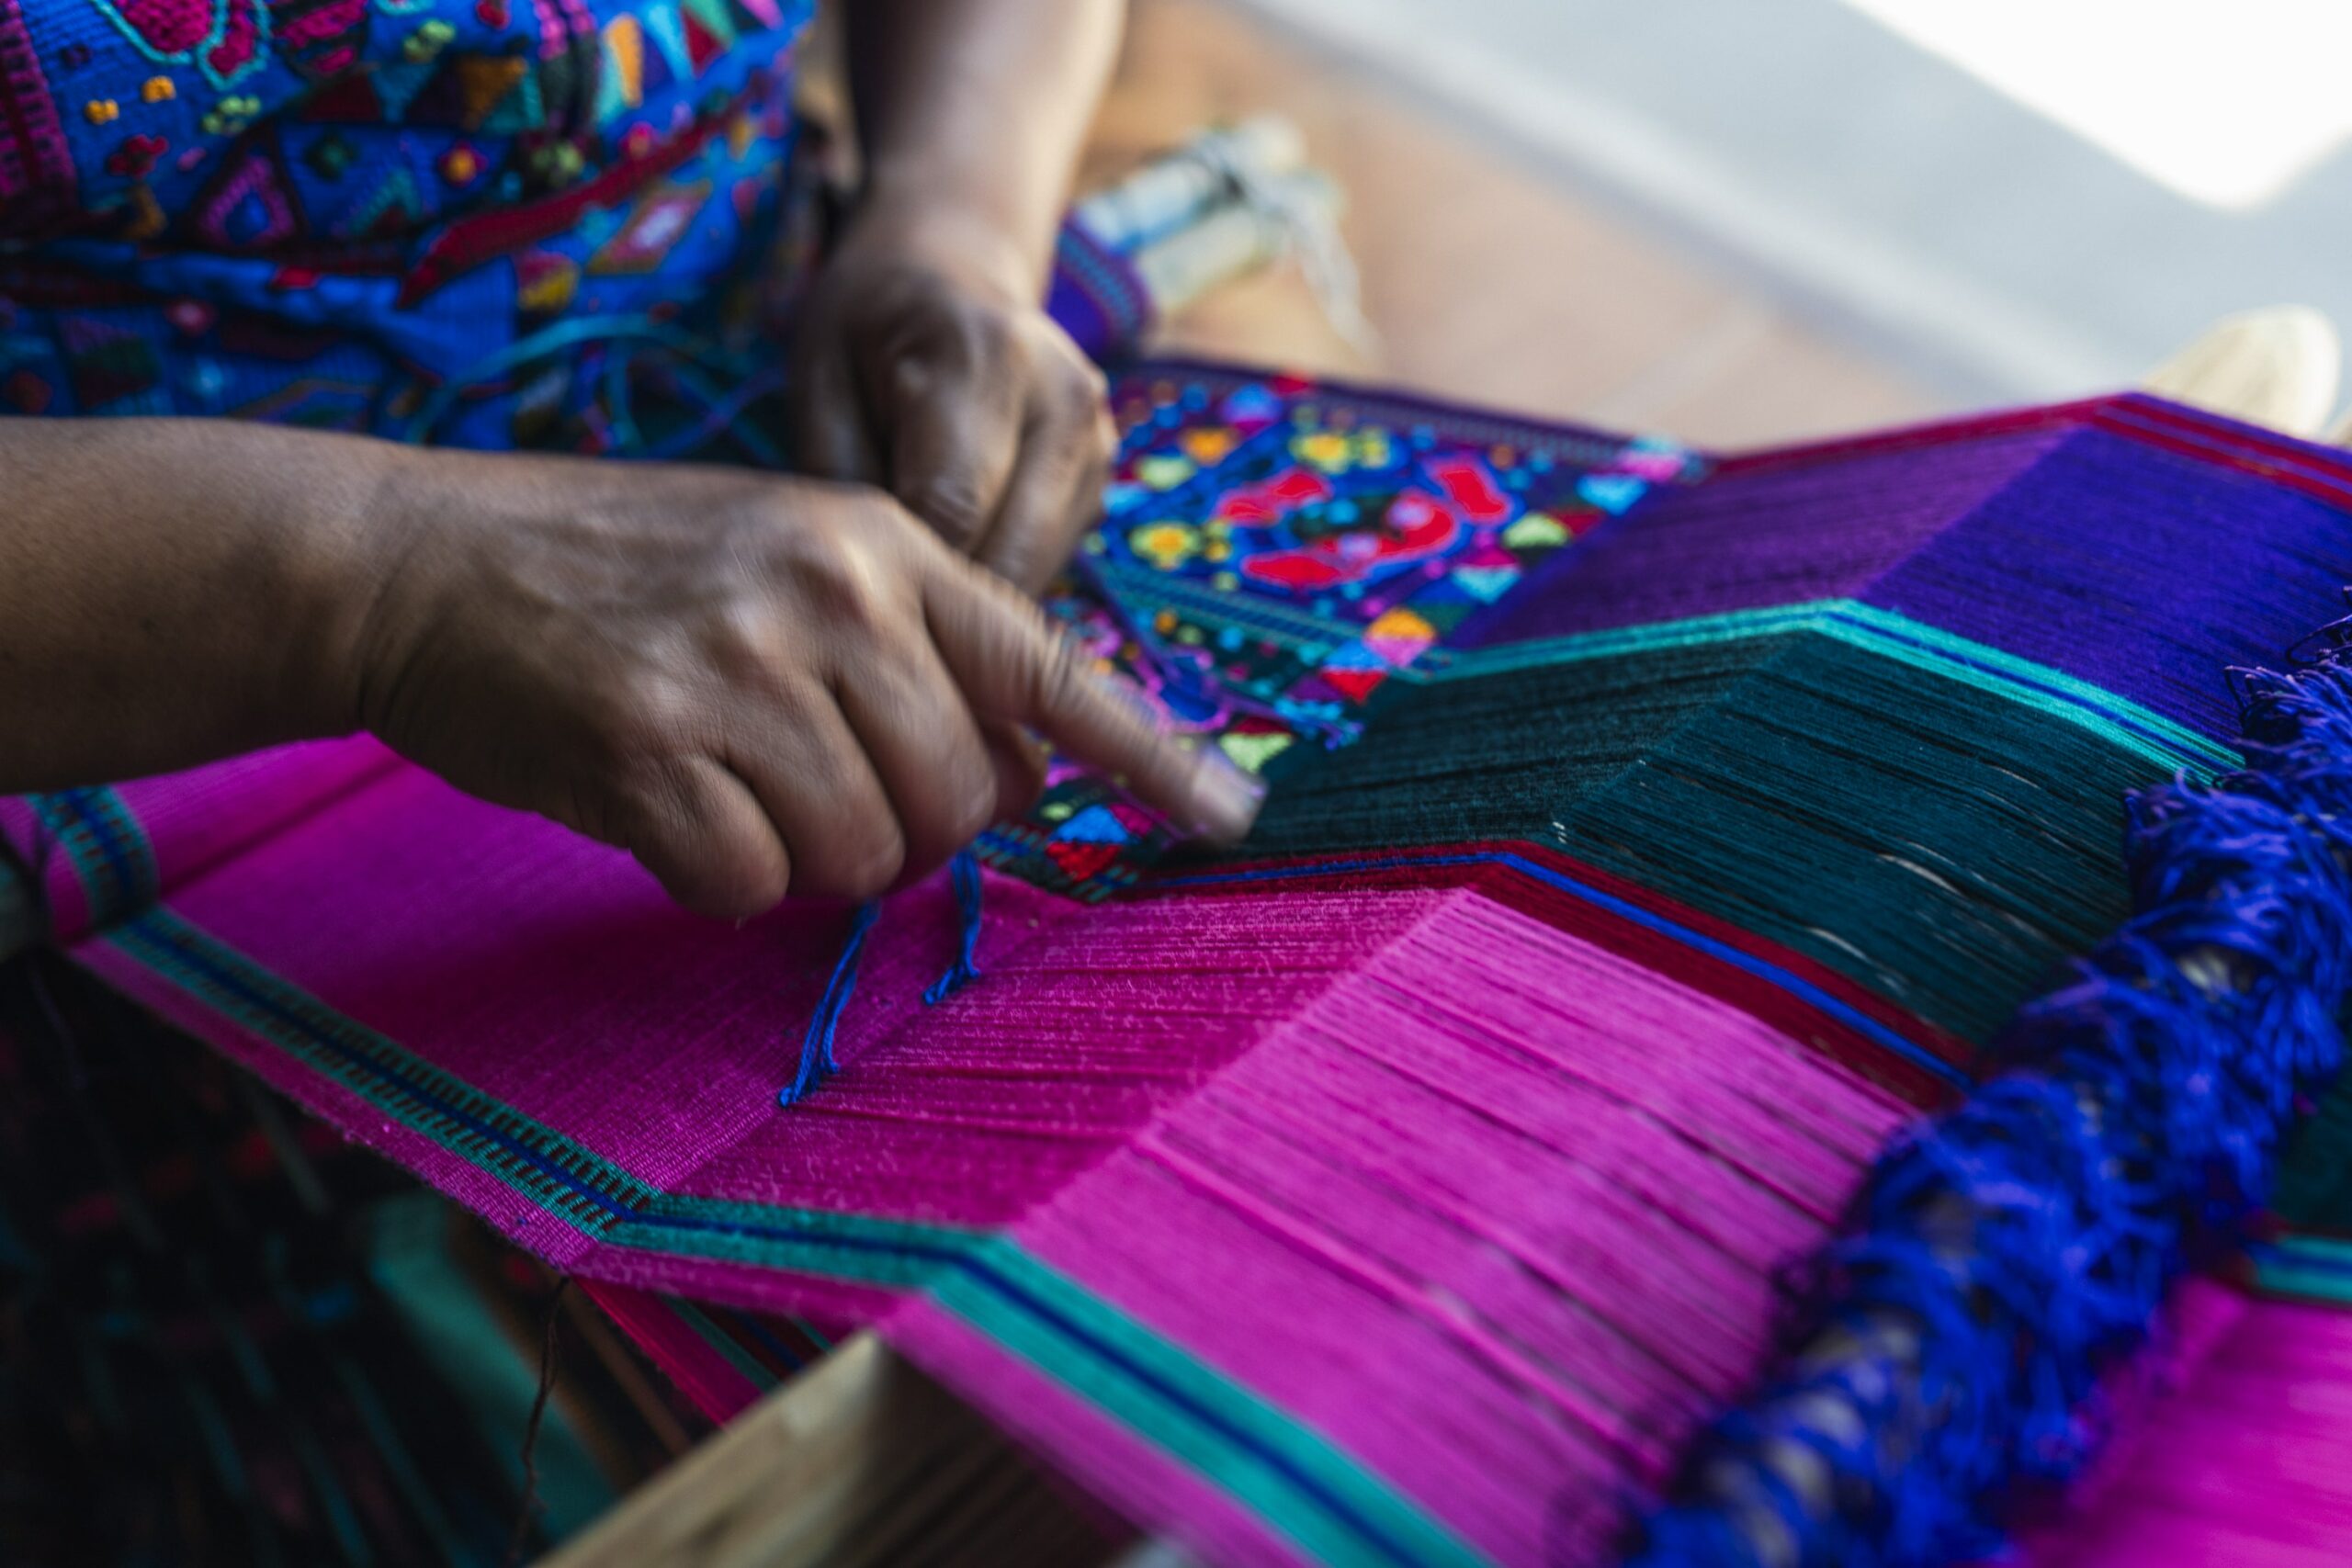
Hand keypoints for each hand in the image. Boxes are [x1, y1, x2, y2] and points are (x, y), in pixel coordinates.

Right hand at [343, 452, 1257, 917]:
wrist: (423, 561)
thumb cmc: (620, 574)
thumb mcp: (789, 554)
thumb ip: (911, 649)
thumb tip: (1022, 779)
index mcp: (882, 544)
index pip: (1050, 667)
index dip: (1150, 756)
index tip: (1239, 819)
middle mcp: (830, 596)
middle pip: (958, 802)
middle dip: (903, 831)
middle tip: (813, 791)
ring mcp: (741, 669)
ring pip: (860, 855)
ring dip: (801, 856)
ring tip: (724, 783)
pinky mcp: (652, 749)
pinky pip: (749, 886)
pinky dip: (712, 879)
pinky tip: (660, 812)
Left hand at [787, 201, 1115, 593]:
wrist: (953, 277)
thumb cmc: (867, 329)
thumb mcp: (819, 379)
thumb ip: (837, 478)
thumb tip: (864, 583)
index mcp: (983, 358)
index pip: (951, 511)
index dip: (894, 567)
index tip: (846, 582)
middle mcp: (1063, 402)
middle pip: (1007, 558)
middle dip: (935, 595)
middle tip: (872, 599)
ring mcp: (1096, 444)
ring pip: (1033, 574)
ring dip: (968, 592)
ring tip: (908, 566)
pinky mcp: (1103, 482)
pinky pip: (1045, 565)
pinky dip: (994, 574)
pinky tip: (948, 543)